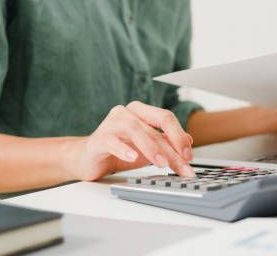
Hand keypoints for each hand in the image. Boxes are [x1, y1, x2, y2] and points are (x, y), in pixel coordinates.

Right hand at [70, 101, 194, 180]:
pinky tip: (132, 157)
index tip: (189, 156)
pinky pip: (112, 141)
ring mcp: (111, 124)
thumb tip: (189, 141)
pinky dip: (123, 149)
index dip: (179, 136)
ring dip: (151, 147)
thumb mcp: (147, 149)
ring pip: (135, 129)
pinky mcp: (98, 139)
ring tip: (161, 163)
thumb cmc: (117, 152)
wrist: (87, 159)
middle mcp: (126, 113)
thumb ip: (166, 144)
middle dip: (171, 147)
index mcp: (140, 112)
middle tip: (182, 164)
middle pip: (154, 125)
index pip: (165, 118)